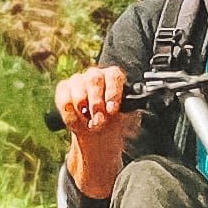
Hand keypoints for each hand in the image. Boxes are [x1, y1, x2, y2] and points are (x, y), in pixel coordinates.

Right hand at [53, 62, 132, 200]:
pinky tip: (78, 122)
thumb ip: (132, 108)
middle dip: (97, 103)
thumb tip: (144, 103)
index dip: (112, 92)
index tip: (112, 110)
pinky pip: (64, 100)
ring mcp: (77, 80)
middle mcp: (95, 75)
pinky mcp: (63, 90)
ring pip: (78, 90)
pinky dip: (70, 114)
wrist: (96, 133)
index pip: (114, 76)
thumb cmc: (113, 122)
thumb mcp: (127, 116)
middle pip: (94, 80)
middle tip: (99, 121)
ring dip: (83, 112)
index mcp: (113, 77)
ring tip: (90, 124)